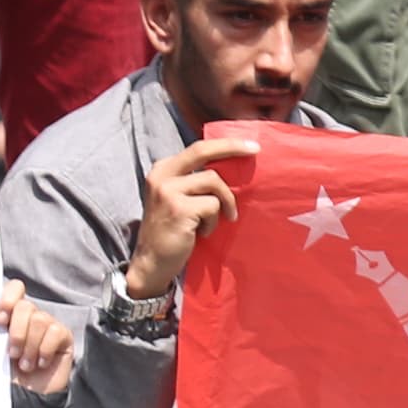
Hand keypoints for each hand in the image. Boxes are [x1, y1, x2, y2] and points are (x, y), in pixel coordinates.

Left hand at [0, 279, 75, 396]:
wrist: (28, 399)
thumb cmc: (6, 376)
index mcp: (10, 316)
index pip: (15, 289)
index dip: (8, 299)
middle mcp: (30, 317)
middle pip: (26, 306)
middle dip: (17, 332)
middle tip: (12, 354)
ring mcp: (48, 326)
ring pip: (40, 319)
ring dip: (30, 345)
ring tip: (25, 364)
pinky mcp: (63, 336)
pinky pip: (55, 332)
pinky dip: (44, 350)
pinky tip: (40, 363)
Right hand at [124, 135, 257, 302]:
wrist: (152, 263)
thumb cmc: (173, 231)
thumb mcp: (179, 199)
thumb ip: (196, 182)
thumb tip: (234, 168)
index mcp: (162, 170)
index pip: (197, 149)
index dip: (225, 145)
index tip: (251, 145)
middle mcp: (162, 175)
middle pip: (202, 151)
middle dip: (232, 148)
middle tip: (255, 150)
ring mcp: (168, 191)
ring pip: (213, 182)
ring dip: (222, 204)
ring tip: (212, 222)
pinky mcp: (178, 208)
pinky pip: (213, 206)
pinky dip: (213, 221)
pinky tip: (202, 233)